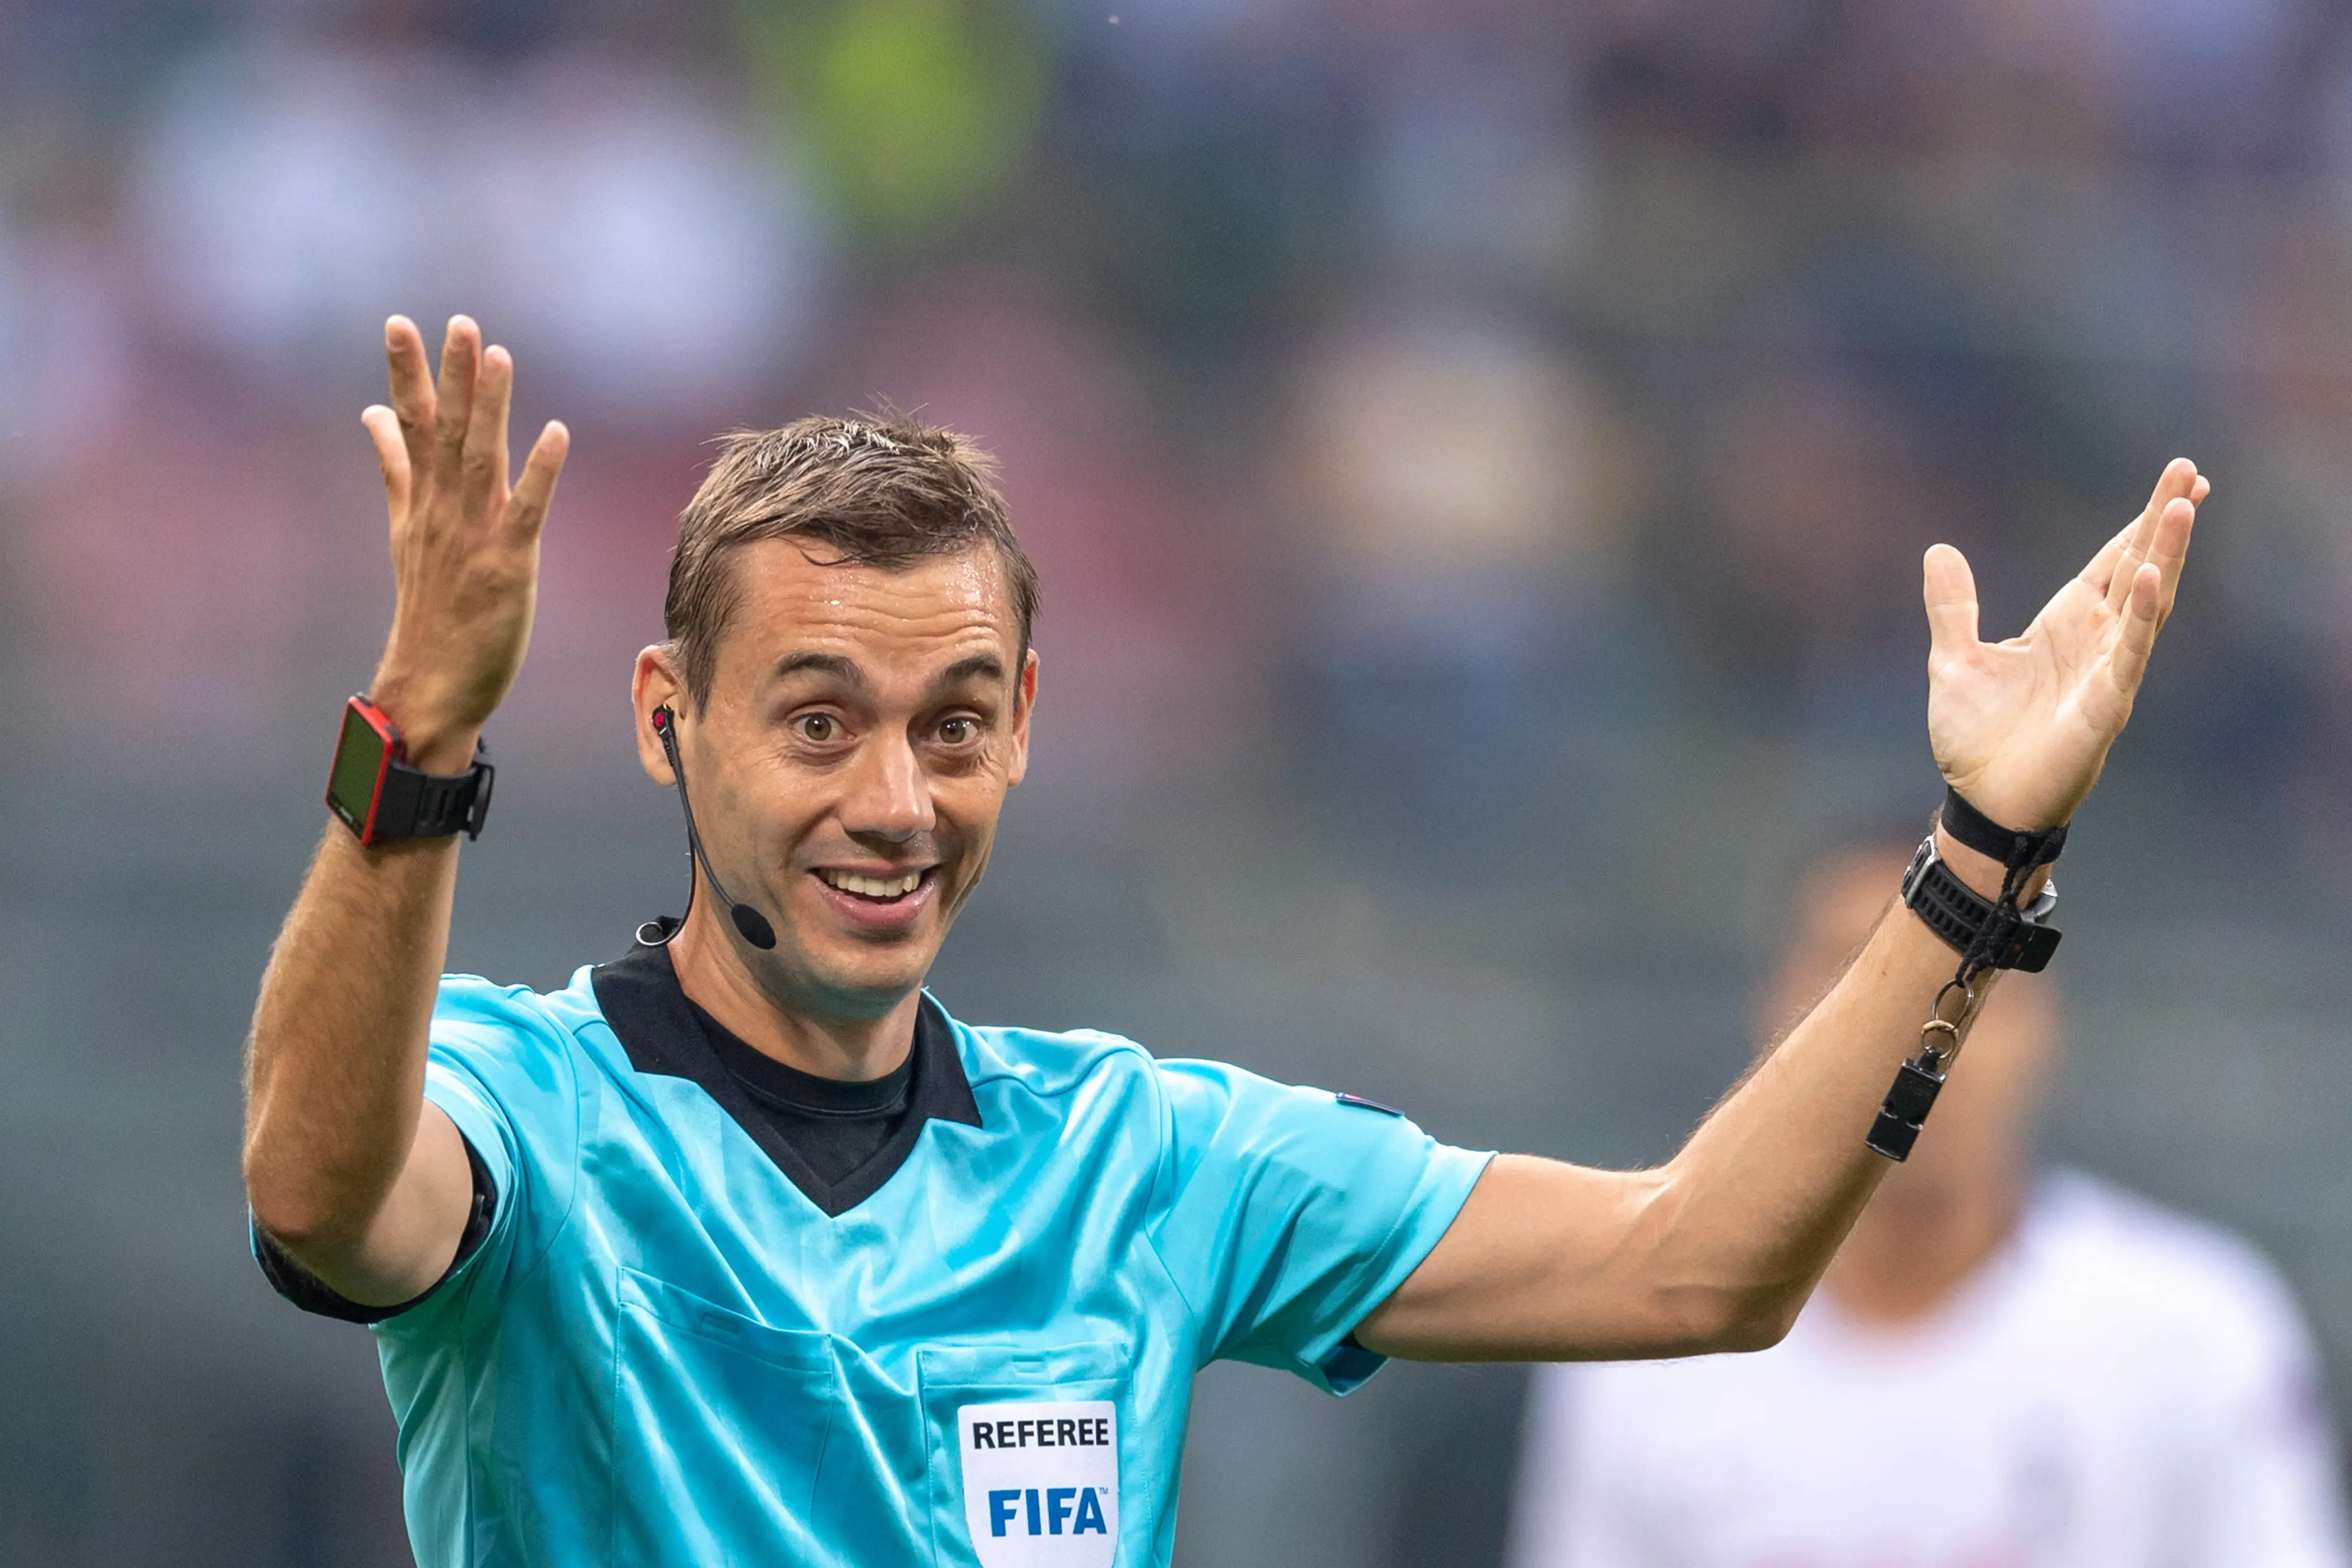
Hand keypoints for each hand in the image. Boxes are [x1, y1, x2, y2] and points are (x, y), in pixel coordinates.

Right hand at [364, 315, 568, 772]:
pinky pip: (526, 510)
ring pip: (480, 460)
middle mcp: (441, 511)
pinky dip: (542, 471)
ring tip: (499, 355)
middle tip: (460, 322)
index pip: (409, 425)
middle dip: (450, 376)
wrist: (427, 685)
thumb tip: (372, 413)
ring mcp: (472, 537)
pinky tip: (557, 432)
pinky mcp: (506, 566)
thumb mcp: (405, 529)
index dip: (407, 373)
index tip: (401, 322)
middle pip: (444, 432)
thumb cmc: (427, 608)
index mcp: (420, 501)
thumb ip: (394, 468)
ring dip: (490, 408)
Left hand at [1924, 458, 2204, 830]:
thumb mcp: (1953, 659)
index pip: (2113, 561)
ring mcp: (2108, 671)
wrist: (1981, 800)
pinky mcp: (2106, 705)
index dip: (2140, 523)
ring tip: (2183, 507)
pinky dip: (2142, 616)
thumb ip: (1952, 606)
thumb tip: (1938, 550)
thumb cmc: (1977, 739)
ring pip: (2148, 602)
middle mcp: (2097, 641)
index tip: (2175, 481)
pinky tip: (2151, 577)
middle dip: (2165, 521)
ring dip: (2165, 556)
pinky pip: (2130, 653)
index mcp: (2066, 624)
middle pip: (2140, 567)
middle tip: (2191, 472)